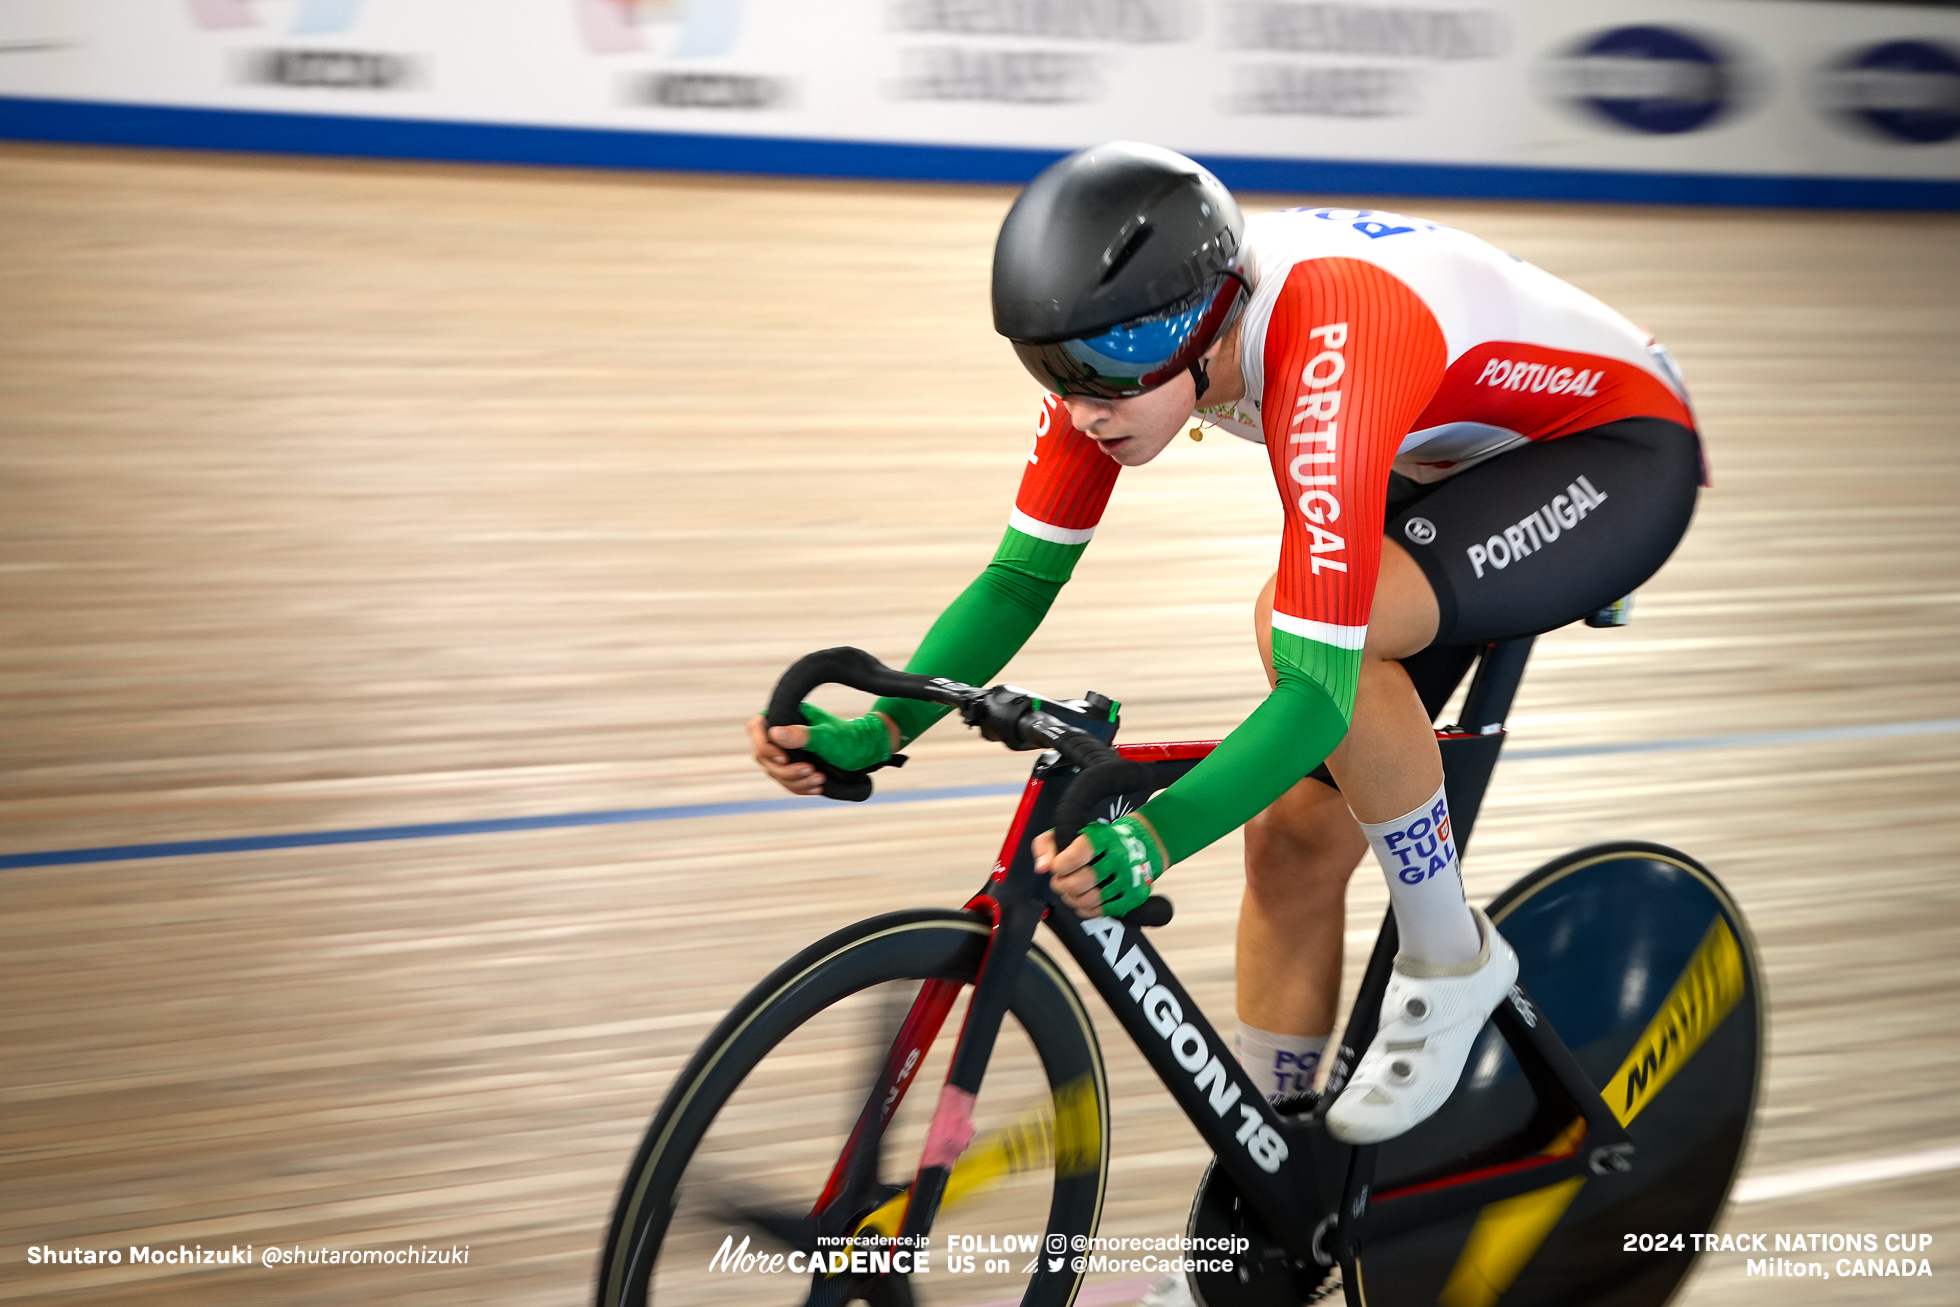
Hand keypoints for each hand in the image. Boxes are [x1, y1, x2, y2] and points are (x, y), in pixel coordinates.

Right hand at [747, 708, 898, 797]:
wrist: (866, 751)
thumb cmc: (848, 738)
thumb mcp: (826, 737)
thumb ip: (801, 735)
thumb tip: (774, 732)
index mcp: (786, 717)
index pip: (756, 727)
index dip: (763, 744)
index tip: (783, 756)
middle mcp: (783, 734)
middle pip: (765, 757)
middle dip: (786, 769)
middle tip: (811, 770)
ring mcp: (787, 752)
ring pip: (776, 773)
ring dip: (796, 781)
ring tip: (820, 780)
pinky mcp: (795, 767)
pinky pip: (788, 782)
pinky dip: (801, 787)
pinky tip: (818, 787)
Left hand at [1035, 814, 1164, 917]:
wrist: (1138, 844)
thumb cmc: (1096, 840)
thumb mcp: (1069, 831)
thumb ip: (1046, 845)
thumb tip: (1043, 868)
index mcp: (1102, 838)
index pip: (1074, 857)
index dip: (1059, 866)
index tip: (1059, 866)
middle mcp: (1119, 857)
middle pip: (1077, 884)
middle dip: (1062, 885)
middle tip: (1062, 880)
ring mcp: (1129, 879)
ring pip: (1088, 901)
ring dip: (1072, 899)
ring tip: (1072, 890)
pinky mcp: (1133, 896)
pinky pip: (1100, 912)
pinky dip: (1086, 909)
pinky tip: (1084, 898)